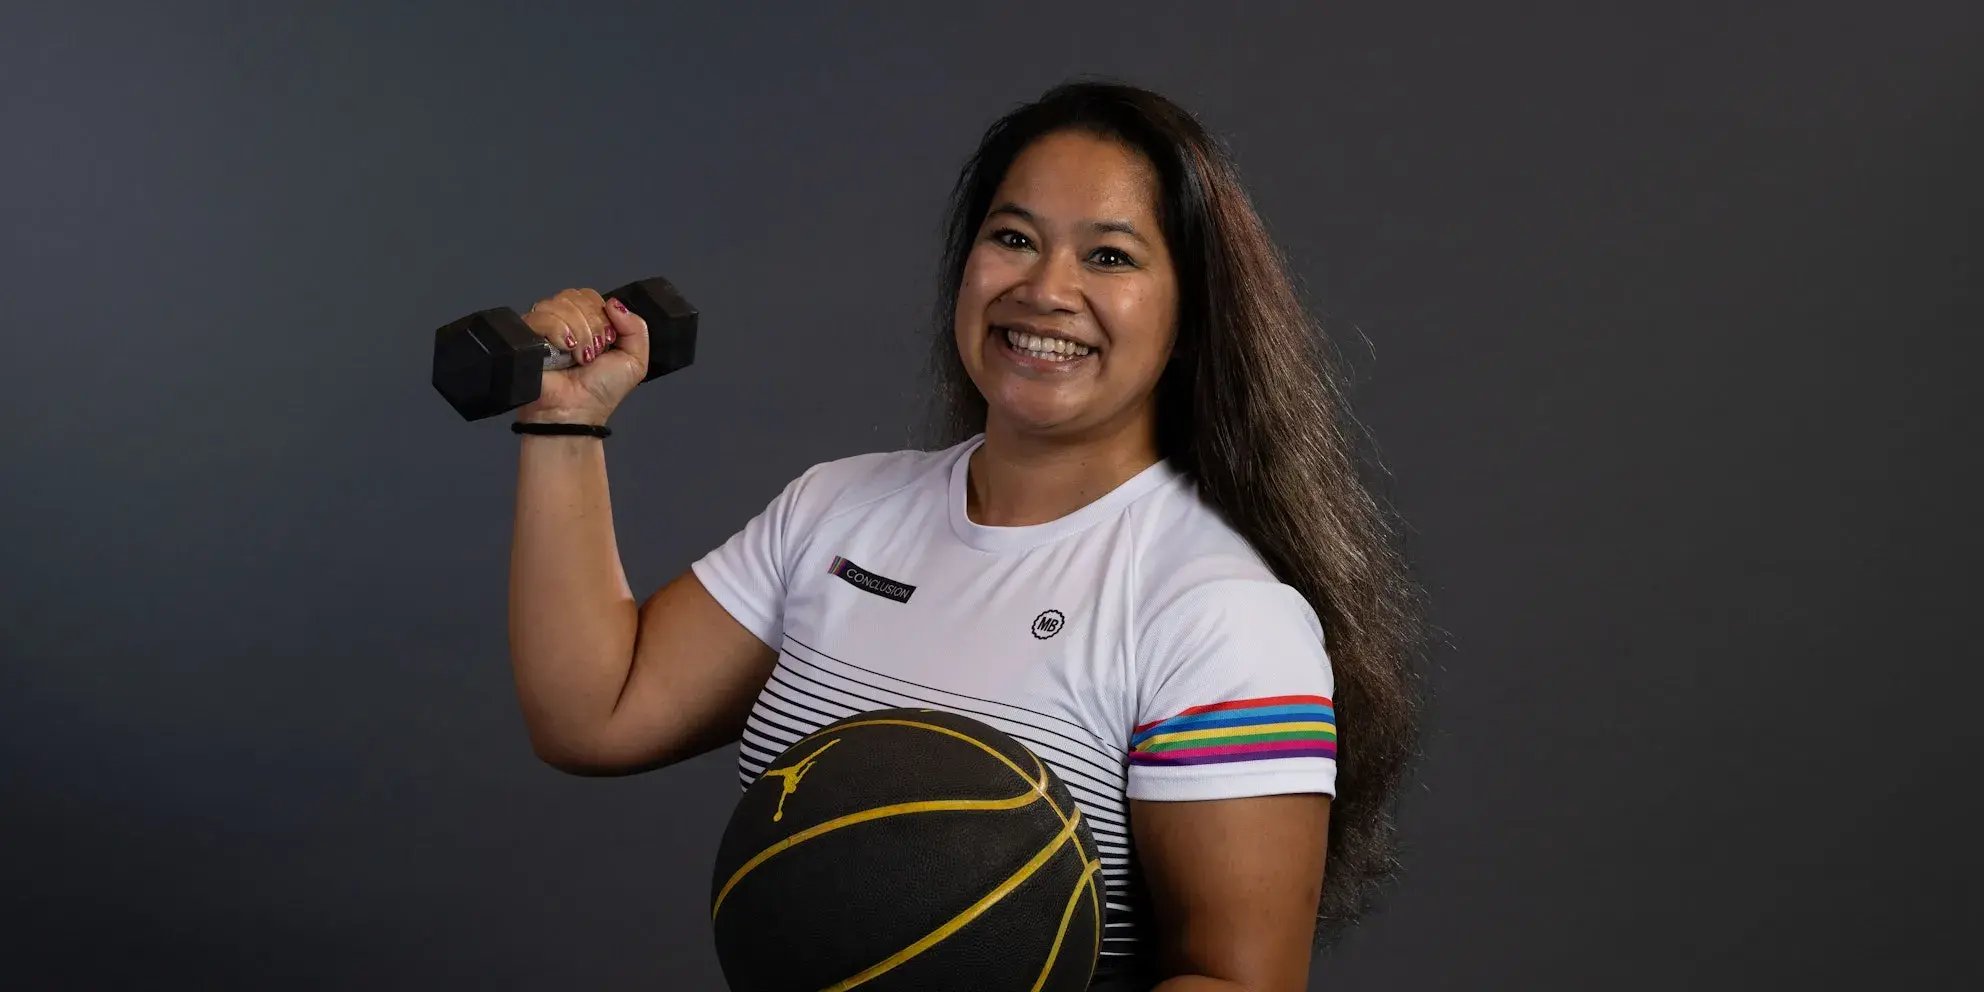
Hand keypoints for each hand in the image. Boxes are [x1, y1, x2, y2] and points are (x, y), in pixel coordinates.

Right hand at [514, 287, 651, 425]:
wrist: (575, 412)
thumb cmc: (602, 390)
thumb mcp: (634, 361)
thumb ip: (636, 327)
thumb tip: (614, 302)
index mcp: (587, 322)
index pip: (590, 296)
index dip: (601, 314)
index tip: (607, 341)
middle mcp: (563, 321)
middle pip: (575, 297)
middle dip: (591, 325)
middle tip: (592, 354)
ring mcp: (543, 327)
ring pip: (559, 304)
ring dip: (577, 332)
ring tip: (578, 358)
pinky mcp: (525, 335)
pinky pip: (541, 316)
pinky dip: (557, 331)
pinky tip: (563, 351)